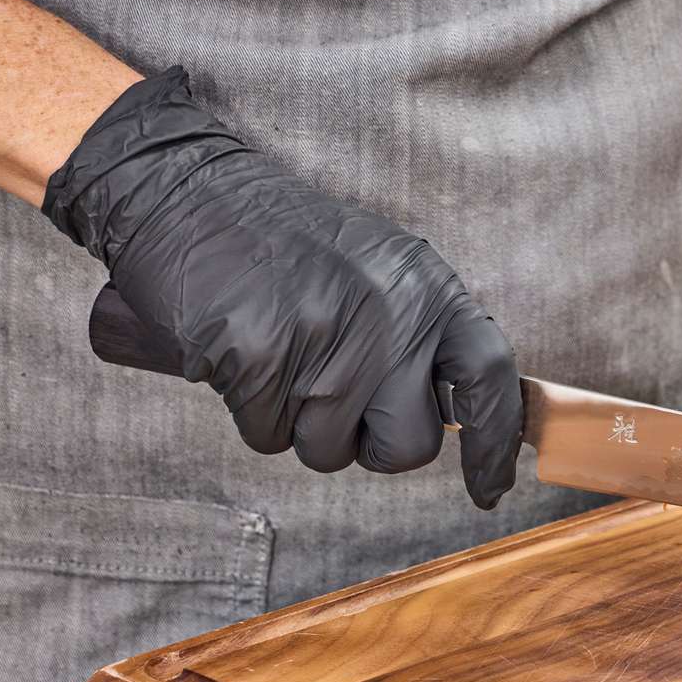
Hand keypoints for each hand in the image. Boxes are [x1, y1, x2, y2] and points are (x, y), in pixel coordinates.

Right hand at [42, 68, 520, 508]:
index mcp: (428, 289)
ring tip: (283, 358)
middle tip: (334, 398)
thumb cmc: (287, 244)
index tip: (490, 489)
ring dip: (301, 425)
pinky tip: (244, 356)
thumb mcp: (382, 269)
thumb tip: (461, 416)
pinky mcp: (262, 359)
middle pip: (409, 445)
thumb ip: (424, 333)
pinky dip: (252, 411)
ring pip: (330, 452)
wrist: (185, 193)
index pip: (489, 377)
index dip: (496, 443)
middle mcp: (390, 316)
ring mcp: (328, 339)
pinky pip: (268, 437)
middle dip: (371, 445)